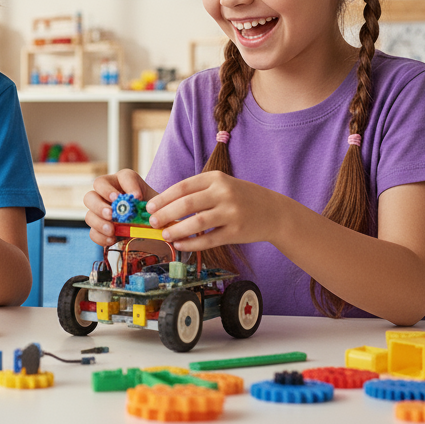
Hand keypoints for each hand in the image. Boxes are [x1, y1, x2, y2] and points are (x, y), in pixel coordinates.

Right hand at [83, 169, 154, 246]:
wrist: (152, 227)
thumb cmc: (154, 212)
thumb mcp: (157, 205)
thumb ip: (154, 205)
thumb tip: (146, 208)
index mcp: (125, 181)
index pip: (123, 177)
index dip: (128, 186)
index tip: (135, 198)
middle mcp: (109, 192)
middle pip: (95, 190)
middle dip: (101, 203)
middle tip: (111, 213)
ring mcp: (101, 210)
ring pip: (89, 213)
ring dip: (99, 221)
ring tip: (111, 230)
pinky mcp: (99, 228)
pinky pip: (93, 232)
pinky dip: (101, 236)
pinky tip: (112, 239)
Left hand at [146, 171, 289, 250]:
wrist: (274, 211)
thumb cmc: (242, 197)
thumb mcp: (222, 184)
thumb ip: (198, 191)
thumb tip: (166, 203)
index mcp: (216, 178)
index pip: (183, 187)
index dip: (163, 198)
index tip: (150, 207)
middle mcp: (224, 193)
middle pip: (187, 204)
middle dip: (165, 214)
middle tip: (152, 222)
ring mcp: (231, 212)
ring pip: (197, 223)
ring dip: (176, 230)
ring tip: (164, 234)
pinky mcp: (236, 232)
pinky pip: (208, 239)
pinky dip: (191, 244)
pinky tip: (180, 245)